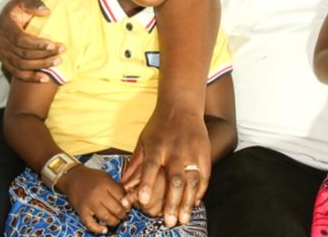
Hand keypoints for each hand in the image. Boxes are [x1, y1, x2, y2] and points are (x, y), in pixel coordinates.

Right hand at [0, 0, 63, 81]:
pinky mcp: (5, 63)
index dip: (37, 44)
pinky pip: (18, 74)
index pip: (21, 39)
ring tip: (58, 61)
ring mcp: (2, 55)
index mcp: (6, 27)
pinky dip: (31, 77)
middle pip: (23, 54)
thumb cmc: (18, 10)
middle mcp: (2, 43)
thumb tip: (46, 12)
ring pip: (22, 65)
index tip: (53, 44)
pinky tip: (45, 78)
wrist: (4, 20)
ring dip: (41, 66)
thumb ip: (33, 3)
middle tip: (61, 51)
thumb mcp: (23, 0)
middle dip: (44, 54)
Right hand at [57, 165, 130, 234]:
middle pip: (116, 209)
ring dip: (114, 222)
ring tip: (115, 220)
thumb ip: (117, 187)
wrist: (73, 177)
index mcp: (106, 184)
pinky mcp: (81, 211)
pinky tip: (104, 230)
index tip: (127, 206)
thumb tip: (129, 200)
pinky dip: (98, 229)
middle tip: (122, 215)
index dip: (127, 204)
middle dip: (122, 214)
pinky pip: (90, 223)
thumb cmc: (92, 177)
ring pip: (106, 217)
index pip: (122, 197)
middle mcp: (98, 193)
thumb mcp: (107, 177)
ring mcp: (89, 203)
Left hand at [121, 105, 209, 226]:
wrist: (182, 106)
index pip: (150, 167)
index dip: (146, 184)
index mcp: (157, 147)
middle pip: (174, 179)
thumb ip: (135, 163)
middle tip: (169, 222)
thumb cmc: (159, 125)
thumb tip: (123, 183)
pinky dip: (201, 191)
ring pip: (192, 181)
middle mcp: (175, 151)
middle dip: (172, 202)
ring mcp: (191, 152)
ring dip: (188, 202)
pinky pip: (204, 176)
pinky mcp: (204, 153)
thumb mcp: (143, 140)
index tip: (143, 201)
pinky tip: (195, 203)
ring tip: (184, 219)